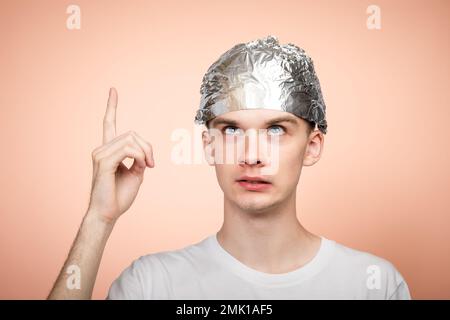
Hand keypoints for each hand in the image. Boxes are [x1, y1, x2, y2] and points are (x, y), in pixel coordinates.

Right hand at [87, 87, 154, 223]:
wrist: (108, 213)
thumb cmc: (120, 196)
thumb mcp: (136, 174)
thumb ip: (139, 159)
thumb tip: (144, 153)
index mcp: (108, 150)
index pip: (109, 124)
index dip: (112, 107)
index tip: (113, 90)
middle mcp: (102, 149)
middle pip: (132, 134)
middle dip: (148, 147)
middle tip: (152, 164)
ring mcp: (101, 154)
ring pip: (131, 140)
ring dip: (145, 153)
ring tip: (146, 167)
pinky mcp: (104, 162)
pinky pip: (129, 149)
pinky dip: (140, 157)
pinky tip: (142, 167)